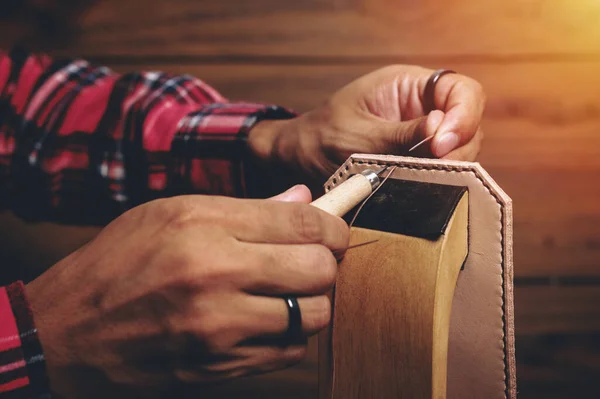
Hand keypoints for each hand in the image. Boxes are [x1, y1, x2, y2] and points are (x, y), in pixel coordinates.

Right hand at [26, 185, 347, 397]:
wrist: (68, 332)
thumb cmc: (118, 263)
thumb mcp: (170, 213)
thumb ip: (244, 208)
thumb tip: (304, 200)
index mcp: (202, 224)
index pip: (303, 222)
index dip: (334, 226)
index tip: (334, 231)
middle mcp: (215, 273)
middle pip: (319, 269)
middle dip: (326, 262)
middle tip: (312, 259)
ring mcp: (219, 327)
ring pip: (314, 315)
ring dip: (312, 301)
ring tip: (289, 291)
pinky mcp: (220, 366)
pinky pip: (289, 351)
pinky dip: (289, 334)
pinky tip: (267, 320)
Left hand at [249, 65, 484, 181]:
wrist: (297, 160)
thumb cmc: (319, 138)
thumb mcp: (356, 136)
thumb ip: (399, 135)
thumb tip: (442, 129)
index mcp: (408, 87)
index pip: (461, 90)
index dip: (463, 116)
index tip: (442, 145)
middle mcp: (421, 108)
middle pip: (467, 124)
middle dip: (457, 149)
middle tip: (434, 172)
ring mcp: (421, 136)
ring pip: (458, 151)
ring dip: (448, 170)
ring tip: (425, 184)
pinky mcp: (416, 161)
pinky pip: (440, 170)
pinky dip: (437, 182)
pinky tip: (422, 192)